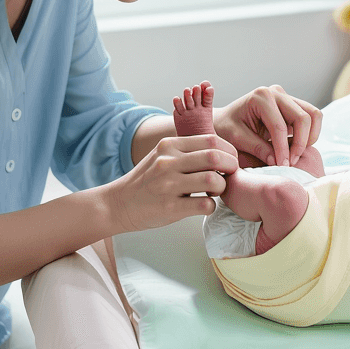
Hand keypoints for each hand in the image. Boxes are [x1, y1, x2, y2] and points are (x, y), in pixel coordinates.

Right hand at [102, 134, 237, 232]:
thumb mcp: (162, 155)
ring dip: (222, 187)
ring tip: (214, 191)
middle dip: (231, 166)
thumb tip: (221, 150)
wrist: (119, 203)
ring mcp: (168, 185)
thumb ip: (187, 150)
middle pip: (215, 157)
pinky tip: (204, 205)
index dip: (228, 150)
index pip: (211, 140)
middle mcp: (168, 162)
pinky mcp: (169, 208)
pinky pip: (205, 205)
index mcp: (169, 145)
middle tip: (229, 175)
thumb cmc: (147, 180)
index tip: (231, 160)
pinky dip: (211, 206)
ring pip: (213, 180)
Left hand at [212, 85, 321, 166]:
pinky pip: (312, 117)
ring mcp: (287, 97)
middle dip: (300, 144)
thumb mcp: (236, 139)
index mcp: (261, 97)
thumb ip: (257, 148)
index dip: (283, 149)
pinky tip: (295, 148)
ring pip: (313, 115)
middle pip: (303, 118)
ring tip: (295, 155)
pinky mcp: (293, 105)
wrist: (224, 120)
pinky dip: (310, 134)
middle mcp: (277, 92)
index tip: (282, 166)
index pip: (280, 126)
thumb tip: (278, 161)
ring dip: (309, 138)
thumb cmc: (226, 128)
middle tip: (290, 163)